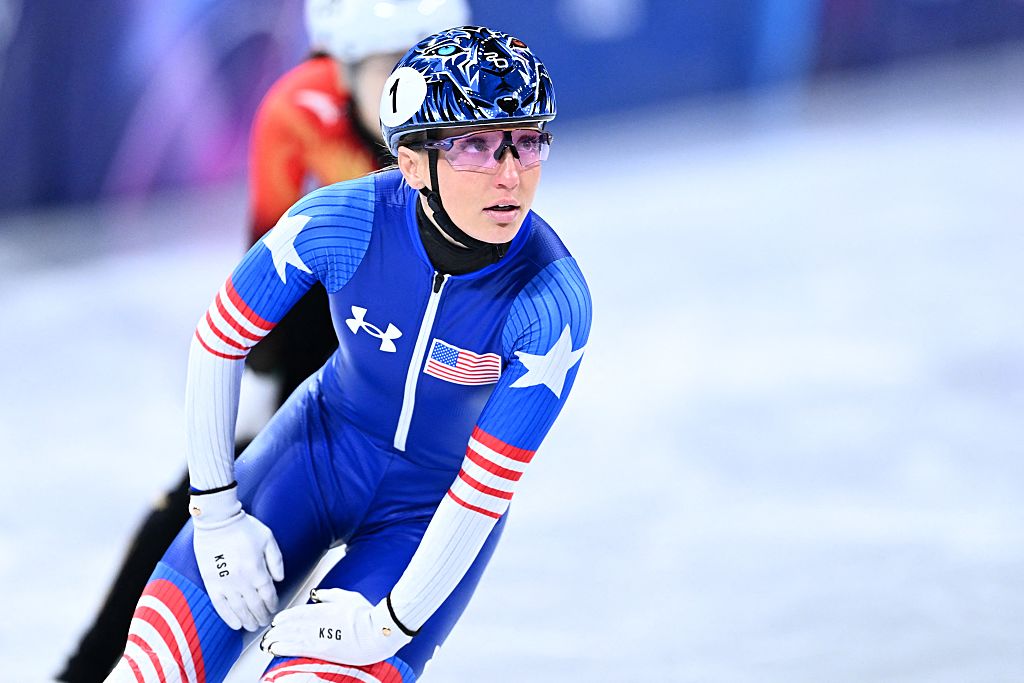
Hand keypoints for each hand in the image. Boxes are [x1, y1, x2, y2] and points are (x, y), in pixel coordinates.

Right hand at [190, 486, 284, 630]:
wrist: (217, 521)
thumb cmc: (244, 527)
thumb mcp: (268, 539)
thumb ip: (276, 560)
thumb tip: (280, 580)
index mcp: (258, 569)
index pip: (268, 595)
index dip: (272, 605)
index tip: (274, 609)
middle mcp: (243, 580)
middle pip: (255, 606)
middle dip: (262, 616)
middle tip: (265, 622)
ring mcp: (226, 583)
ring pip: (239, 610)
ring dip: (248, 621)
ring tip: (253, 626)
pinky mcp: (211, 583)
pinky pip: (220, 606)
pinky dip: (228, 617)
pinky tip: (235, 624)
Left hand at [260, 589, 412, 664]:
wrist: (379, 631)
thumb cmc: (368, 614)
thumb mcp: (348, 596)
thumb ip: (329, 595)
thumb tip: (316, 595)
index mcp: (323, 608)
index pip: (297, 612)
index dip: (284, 617)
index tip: (277, 621)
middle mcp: (318, 622)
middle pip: (290, 626)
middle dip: (277, 630)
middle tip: (268, 634)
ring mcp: (319, 637)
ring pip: (290, 637)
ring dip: (276, 640)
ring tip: (267, 643)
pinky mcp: (323, 651)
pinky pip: (298, 649)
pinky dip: (284, 648)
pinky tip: (275, 650)